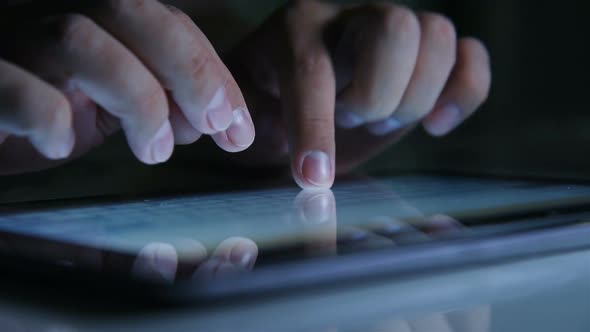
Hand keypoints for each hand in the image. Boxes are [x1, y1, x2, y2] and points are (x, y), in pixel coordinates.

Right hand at [0, 0, 254, 174]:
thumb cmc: (41, 107)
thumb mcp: (111, 104)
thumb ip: (158, 102)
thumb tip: (210, 119)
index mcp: (95, 19)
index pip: (167, 23)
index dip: (212, 72)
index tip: (238, 128)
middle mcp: (53, 14)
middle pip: (129, 9)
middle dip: (188, 70)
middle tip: (215, 126)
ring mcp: (12, 40)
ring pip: (78, 39)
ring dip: (136, 99)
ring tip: (155, 152)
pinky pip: (16, 86)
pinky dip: (50, 117)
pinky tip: (62, 146)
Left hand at [227, 0, 490, 188]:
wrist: (296, 93)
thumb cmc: (267, 105)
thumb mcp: (242, 113)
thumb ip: (237, 119)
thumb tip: (243, 137)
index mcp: (296, 31)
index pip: (314, 72)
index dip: (316, 128)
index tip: (315, 180)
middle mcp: (350, 20)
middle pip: (395, 29)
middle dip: (377, 95)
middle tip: (352, 123)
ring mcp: (394, 31)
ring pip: (437, 34)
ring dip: (414, 95)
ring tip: (380, 122)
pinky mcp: (426, 56)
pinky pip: (470, 54)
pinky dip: (466, 91)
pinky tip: (436, 125)